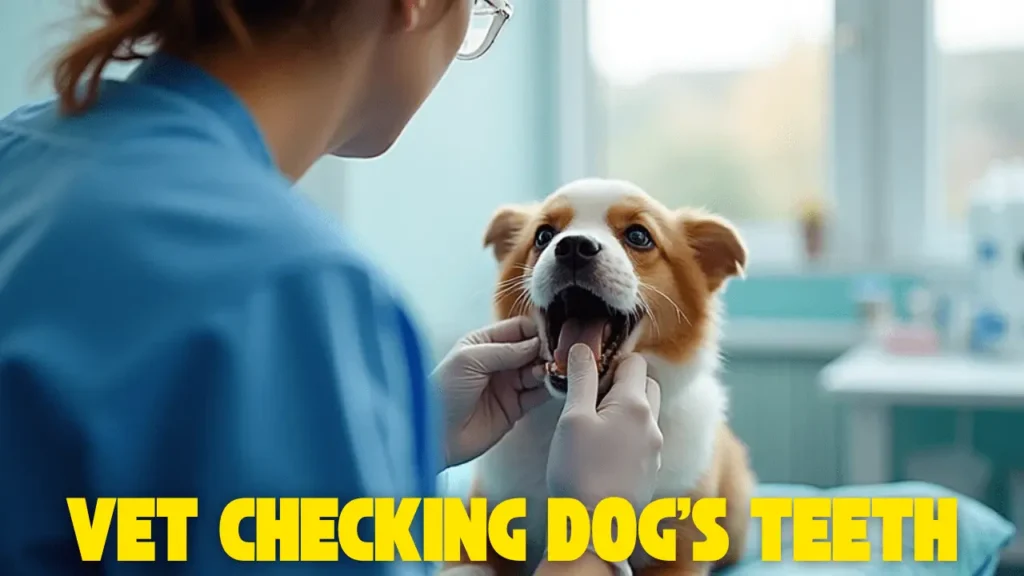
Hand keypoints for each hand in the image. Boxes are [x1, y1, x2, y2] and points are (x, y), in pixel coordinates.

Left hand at [433, 316, 549, 467]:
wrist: (434, 435)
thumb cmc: (443, 391)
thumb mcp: (470, 360)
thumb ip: (505, 350)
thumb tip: (537, 343)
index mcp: (483, 343)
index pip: (518, 329)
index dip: (536, 331)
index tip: (552, 336)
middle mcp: (497, 362)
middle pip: (532, 349)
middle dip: (546, 351)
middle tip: (558, 355)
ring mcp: (507, 385)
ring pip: (538, 371)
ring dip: (549, 370)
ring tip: (555, 371)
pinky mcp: (514, 408)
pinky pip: (538, 395)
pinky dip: (550, 389)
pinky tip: (556, 385)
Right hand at [546, 345, 662, 511]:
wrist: (594, 527)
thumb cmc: (578, 470)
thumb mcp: (573, 418)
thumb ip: (581, 379)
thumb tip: (583, 347)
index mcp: (636, 405)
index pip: (634, 362)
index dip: (609, 363)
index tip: (588, 378)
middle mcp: (652, 424)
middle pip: (645, 385)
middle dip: (621, 385)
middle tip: (590, 401)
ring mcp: (655, 449)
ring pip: (645, 414)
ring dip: (625, 411)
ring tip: (594, 428)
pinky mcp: (650, 470)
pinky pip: (643, 439)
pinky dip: (627, 435)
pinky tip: (602, 453)